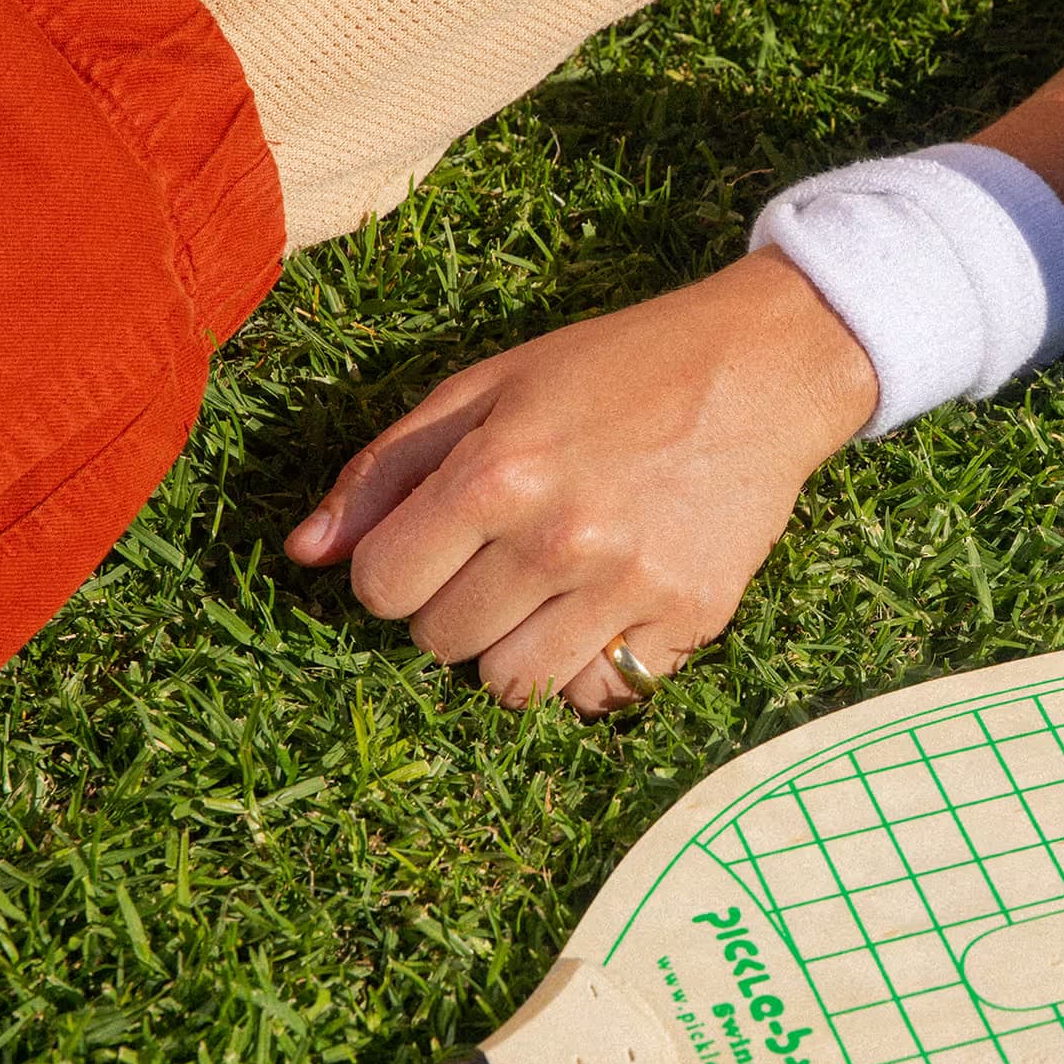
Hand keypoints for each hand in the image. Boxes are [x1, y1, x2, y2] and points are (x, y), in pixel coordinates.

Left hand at [283, 247, 877, 712]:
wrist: (761, 370)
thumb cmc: (614, 368)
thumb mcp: (487, 386)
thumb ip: (387, 469)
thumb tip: (302, 554)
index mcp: (497, 473)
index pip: (380, 587)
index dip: (391, 569)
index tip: (429, 544)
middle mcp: (560, 540)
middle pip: (439, 644)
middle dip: (451, 607)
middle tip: (498, 556)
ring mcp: (629, 588)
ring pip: (512, 686)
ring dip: (512, 648)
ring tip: (546, 589)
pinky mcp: (689, 620)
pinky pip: (598, 695)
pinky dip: (587, 668)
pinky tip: (602, 612)